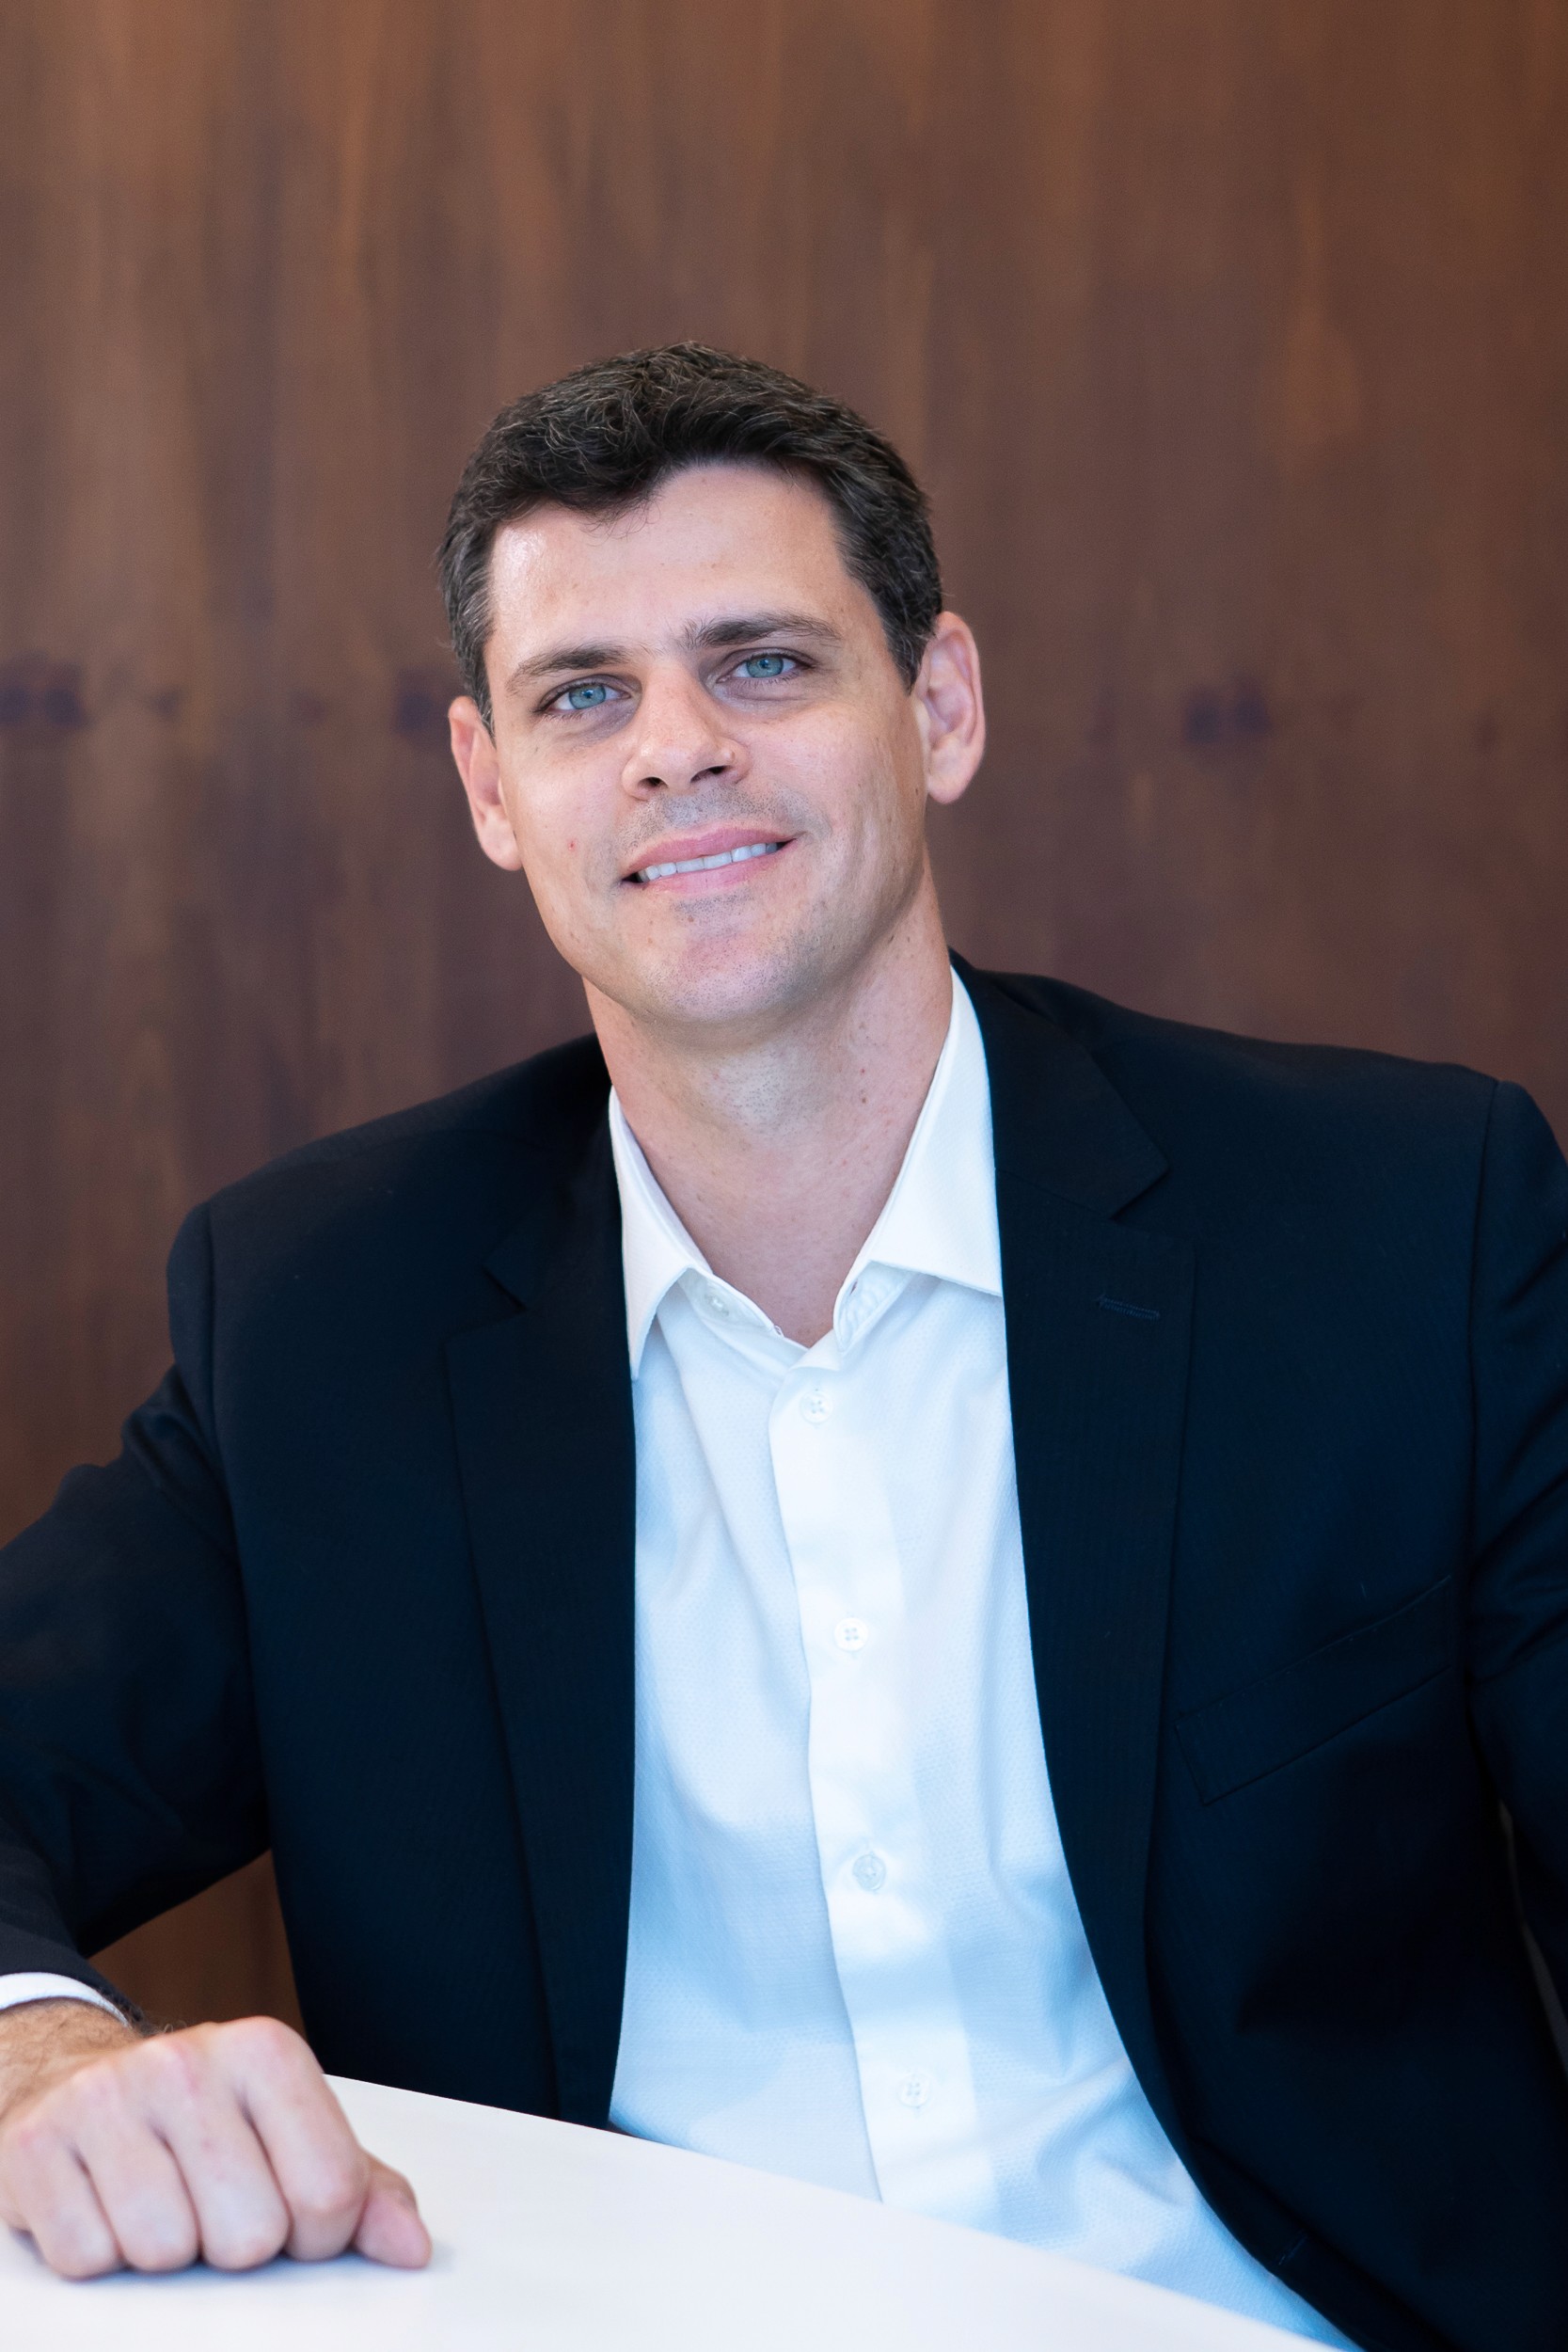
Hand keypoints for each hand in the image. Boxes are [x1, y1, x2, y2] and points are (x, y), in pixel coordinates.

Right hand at [0, 2002, 430, 2277]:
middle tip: (210, 2208)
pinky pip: (88, 2257)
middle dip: (234, 2245)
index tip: (291, 2220)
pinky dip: (98, 2253)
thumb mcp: (289, 2138)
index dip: (316, 2237)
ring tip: (158, 2202)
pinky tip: (104, 2206)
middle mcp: (187, 2060)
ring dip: (165, 2253)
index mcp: (266, 2053)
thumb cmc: (202, 2123)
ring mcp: (108, 2097)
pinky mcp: (38, 2143)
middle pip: (249, 2235)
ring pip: (165, 2250)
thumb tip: (411, 2248)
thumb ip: (362, 2191)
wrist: (80, 2085)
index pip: (330, 2191)